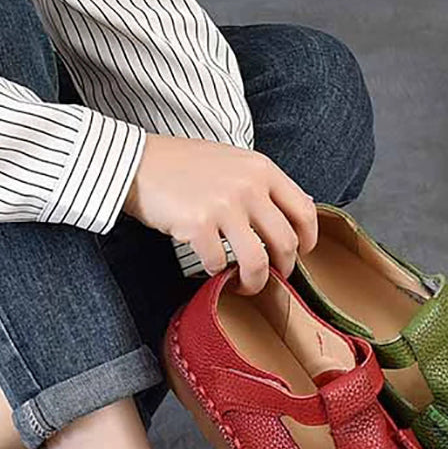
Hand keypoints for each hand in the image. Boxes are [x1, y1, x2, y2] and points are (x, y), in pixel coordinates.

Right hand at [123, 134, 317, 294]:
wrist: (139, 164)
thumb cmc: (184, 166)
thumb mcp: (234, 162)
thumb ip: (263, 184)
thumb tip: (297, 209)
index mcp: (262, 170)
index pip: (305, 211)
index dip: (308, 241)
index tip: (299, 255)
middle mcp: (248, 187)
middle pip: (286, 243)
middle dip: (282, 270)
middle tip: (271, 278)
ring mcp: (224, 206)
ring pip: (258, 262)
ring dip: (254, 283)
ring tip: (244, 286)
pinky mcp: (198, 225)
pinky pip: (219, 264)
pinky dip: (216, 273)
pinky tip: (210, 267)